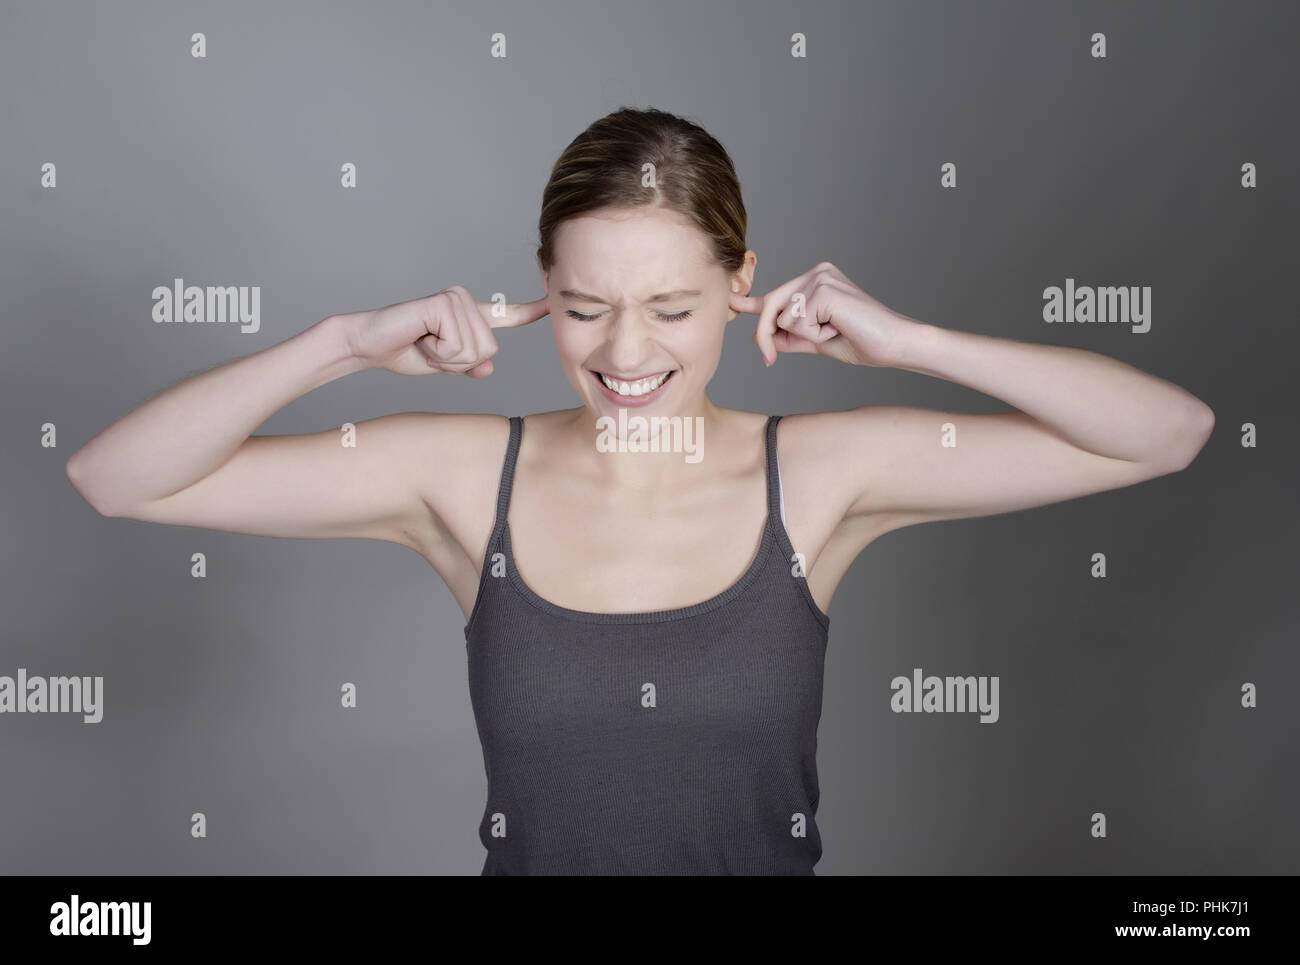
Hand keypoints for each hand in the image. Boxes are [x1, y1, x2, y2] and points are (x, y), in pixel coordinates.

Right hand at [344, 286, 548, 376]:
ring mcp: (455, 299)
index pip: (507, 315)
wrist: (369, 345)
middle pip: (489, 350)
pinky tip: (419, 337)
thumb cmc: (405, 352)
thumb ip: (469, 365)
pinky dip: (436, 352)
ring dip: (444, 358)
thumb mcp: (445, 365)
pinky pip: (456, 346)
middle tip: (429, 349)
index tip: (550, 303)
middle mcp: (465, 302)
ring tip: (423, 342)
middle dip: (457, 363)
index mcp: (470, 316)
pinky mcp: (442, 303)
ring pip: (473, 351)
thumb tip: (489, 366)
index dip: (529, 312)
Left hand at [729, 261, 916, 367]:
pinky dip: (815, 335)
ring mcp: (820, 277)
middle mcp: (816, 272)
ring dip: (806, 336)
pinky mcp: (823, 289)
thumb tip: (761, 338)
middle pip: (771, 305)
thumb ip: (789, 337)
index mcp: (816, 280)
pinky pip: (797, 322)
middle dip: (765, 335)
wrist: (892, 345)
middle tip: (769, 360)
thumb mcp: (816, 341)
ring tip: (834, 332)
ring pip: (783, 317)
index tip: (730, 302)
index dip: (751, 304)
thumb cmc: (860, 342)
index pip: (777, 295)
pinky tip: (838, 329)